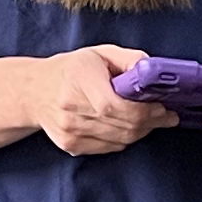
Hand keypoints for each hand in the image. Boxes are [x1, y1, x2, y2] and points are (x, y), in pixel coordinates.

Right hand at [32, 44, 173, 157]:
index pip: (114, 106)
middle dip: (151, 122)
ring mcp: (69, 131)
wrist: (34, 92)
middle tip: (166, 115)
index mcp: (78, 79)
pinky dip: (124, 138)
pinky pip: (110, 148)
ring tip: (151, 120)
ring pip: (120, 140)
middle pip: (122, 125)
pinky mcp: (71, 145)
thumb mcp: (100, 54)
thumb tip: (153, 73)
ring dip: (141, 131)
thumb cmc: (71, 70)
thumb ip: (129, 60)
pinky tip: (127, 126)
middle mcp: (71, 109)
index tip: (162, 108)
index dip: (144, 111)